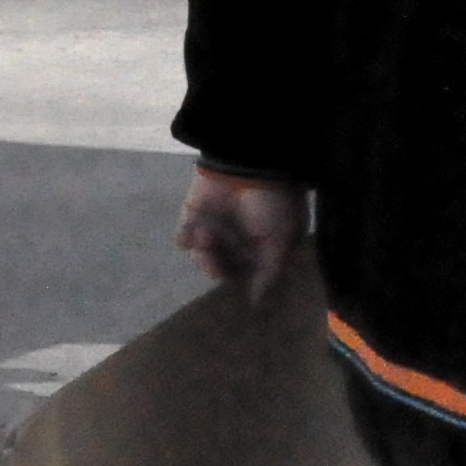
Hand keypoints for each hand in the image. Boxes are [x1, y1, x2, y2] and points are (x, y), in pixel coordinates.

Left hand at [176, 167, 307, 298]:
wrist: (247, 163)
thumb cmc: (273, 203)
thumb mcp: (283, 238)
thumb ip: (269, 272)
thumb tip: (257, 302)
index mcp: (264, 247)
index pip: (249, 276)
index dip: (242, 285)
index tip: (233, 294)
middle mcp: (239, 242)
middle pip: (223, 271)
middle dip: (217, 268)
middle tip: (214, 258)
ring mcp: (216, 230)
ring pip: (203, 259)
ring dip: (204, 252)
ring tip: (207, 234)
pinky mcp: (193, 218)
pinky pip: (183, 240)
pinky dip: (186, 238)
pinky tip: (195, 230)